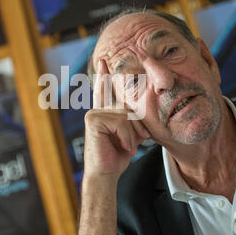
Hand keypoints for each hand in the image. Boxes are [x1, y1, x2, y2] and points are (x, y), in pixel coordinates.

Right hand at [83, 59, 149, 180]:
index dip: (104, 75)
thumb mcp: (131, 134)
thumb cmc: (118, 156)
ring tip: (127, 147)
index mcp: (105, 113)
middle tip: (131, 144)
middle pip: (126, 105)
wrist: (106, 174)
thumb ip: (134, 119)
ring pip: (126, 114)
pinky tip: (122, 147)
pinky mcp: (93, 120)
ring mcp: (94, 114)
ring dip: (132, 135)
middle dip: (136, 126)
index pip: (105, 90)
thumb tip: (142, 109)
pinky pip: (121, 122)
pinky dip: (127, 137)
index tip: (103, 60)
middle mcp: (97, 111)